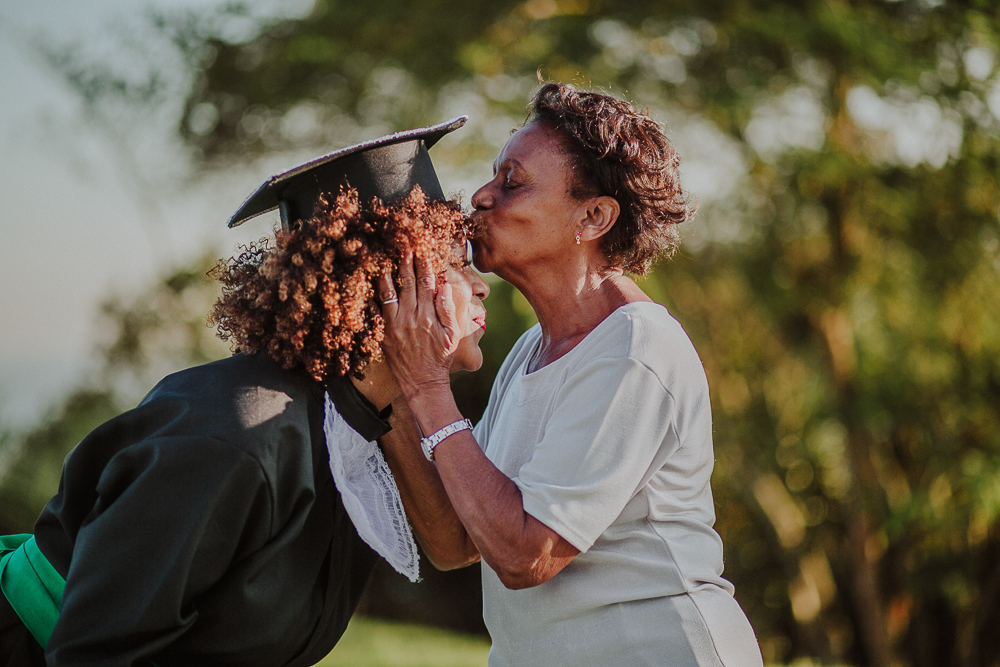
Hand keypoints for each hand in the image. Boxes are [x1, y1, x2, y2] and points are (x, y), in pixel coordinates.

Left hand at [378, 253, 458, 396]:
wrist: (423, 382)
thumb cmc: (440, 358)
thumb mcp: (453, 336)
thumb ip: (448, 310)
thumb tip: (444, 286)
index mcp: (429, 316)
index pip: (427, 283)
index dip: (425, 264)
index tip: (423, 249)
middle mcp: (411, 317)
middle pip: (408, 282)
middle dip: (406, 262)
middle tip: (404, 244)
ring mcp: (395, 324)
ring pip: (390, 291)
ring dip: (389, 272)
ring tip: (386, 256)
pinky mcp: (384, 332)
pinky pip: (377, 308)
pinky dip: (374, 294)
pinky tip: (372, 281)